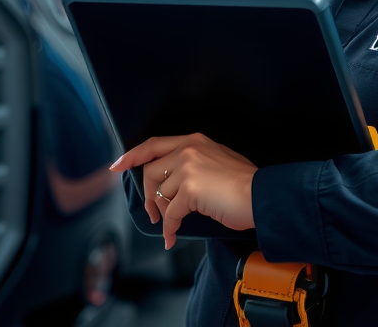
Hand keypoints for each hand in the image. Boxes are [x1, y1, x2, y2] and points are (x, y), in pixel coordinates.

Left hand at [110, 133, 256, 249]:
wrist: (260, 194)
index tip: (118, 165)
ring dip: (162, 213)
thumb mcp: (217, 160)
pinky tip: (171, 237)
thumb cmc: (243, 183)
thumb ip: (194, 164)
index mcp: (194, 140)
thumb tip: (173, 184)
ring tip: (169, 224)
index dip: (133, 155)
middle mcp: (188, 150)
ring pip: (159, 193)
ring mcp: (188, 167)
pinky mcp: (190, 189)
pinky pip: (170, 213)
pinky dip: (168, 228)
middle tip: (154, 212)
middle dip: (148, 194)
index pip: (154, 143)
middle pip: (151, 171)